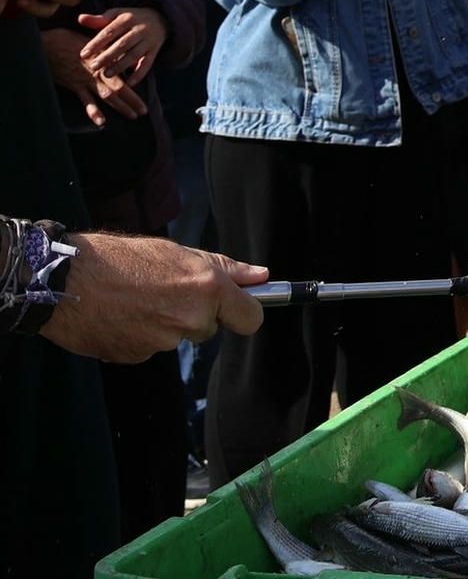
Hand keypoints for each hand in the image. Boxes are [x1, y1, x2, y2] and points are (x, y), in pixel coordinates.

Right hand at [40, 232, 268, 364]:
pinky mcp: (136, 357)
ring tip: (133, 299)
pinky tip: (119, 315)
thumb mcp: (177, 252)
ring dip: (162, 323)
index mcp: (207, 288)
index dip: (243, 313)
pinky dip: (138, 335)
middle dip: (193, 314)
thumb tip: (262, 276)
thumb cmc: (119, 258)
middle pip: (208, 327)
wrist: (64, 279)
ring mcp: (163, 341)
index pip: (251, 318)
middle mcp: (190, 318)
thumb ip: (225, 268)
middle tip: (162, 291)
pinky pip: (148, 348)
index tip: (235, 308)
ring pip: (176, 337)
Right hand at [43, 29, 148, 125]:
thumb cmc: (67, 40)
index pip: (124, 73)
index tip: (143, 85)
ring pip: (107, 96)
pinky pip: (86, 101)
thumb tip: (122, 55)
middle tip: (143, 111)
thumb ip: (107, 50)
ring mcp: (86, 80)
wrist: (46, 45)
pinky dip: (94, 112)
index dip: (136, 82)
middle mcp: (98, 71)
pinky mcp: (74, 85)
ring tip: (131, 116)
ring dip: (120, 107)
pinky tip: (101, 122)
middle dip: (133, 100)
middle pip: (120, 88)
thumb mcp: (92, 41)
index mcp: (104, 59)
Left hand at [77, 6, 166, 83]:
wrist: (159, 19)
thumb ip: (99, 19)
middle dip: (107, 56)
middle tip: (94, 66)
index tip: (83, 54)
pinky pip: (148, 63)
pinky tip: (130, 83)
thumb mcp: (116, 14)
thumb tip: (80, 18)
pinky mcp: (155, 50)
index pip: (109, 32)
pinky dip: (139, 74)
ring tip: (106, 75)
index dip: (96, 43)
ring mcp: (148, 40)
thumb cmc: (131, 18)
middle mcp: (139, 29)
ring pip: (134, 55)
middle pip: (122, 44)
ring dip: (121, 65)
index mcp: (126, 19)